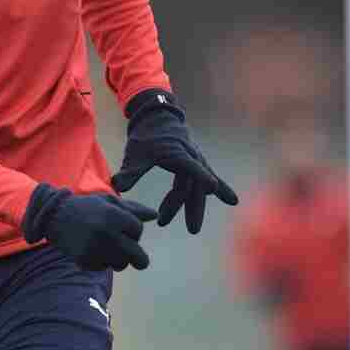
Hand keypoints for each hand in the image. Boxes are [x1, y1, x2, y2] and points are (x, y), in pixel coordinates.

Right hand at [21, 184, 157, 270]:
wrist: (54, 217)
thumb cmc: (87, 208)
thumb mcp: (109, 202)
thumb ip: (133, 209)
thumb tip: (155, 216)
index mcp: (113, 216)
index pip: (137, 230)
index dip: (134, 230)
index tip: (126, 229)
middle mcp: (106, 234)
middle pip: (137, 256)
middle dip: (140, 259)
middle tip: (139, 260)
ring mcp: (95, 249)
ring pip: (121, 264)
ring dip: (119, 258)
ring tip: (108, 248)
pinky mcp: (85, 261)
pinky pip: (104, 267)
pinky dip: (102, 261)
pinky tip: (93, 250)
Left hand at [112, 90, 238, 233]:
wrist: (157, 119)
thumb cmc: (146, 136)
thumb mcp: (136, 153)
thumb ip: (130, 171)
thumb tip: (117, 186)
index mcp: (177, 153)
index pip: (189, 167)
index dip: (200, 175)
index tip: (211, 188)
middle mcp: (191, 156)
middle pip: (195, 184)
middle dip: (193, 206)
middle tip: (192, 230)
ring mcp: (196, 160)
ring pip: (199, 185)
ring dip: (196, 206)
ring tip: (192, 228)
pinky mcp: (197, 164)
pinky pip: (209, 178)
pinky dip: (221, 188)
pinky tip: (232, 200)